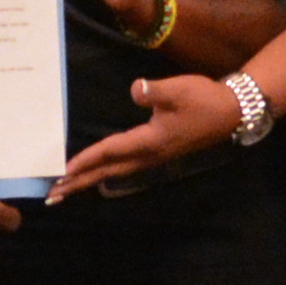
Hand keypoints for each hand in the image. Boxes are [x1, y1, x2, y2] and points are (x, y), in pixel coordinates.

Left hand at [54, 75, 239, 201]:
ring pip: (115, 172)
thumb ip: (153, 91)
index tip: (62, 171)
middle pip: (107, 171)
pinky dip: (106, 172)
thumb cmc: (203, 100)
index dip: (85, 160)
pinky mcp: (159, 152)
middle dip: (80, 182)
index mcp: (150, 141)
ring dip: (90, 180)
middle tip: (53, 194)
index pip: (109, 151)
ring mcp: (155, 157)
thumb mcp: (178, 90)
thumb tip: (135, 90)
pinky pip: (125, 167)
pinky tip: (100, 174)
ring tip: (69, 188)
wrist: (232, 111)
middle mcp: (149, 155)